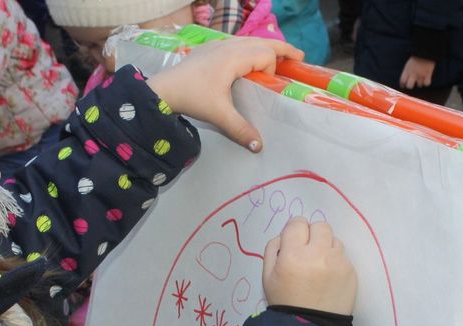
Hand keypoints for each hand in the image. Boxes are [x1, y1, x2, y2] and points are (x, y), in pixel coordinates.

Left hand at [147, 37, 303, 151]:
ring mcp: (218, 44)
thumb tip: (259, 146)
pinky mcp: (209, 49)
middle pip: (263, 41)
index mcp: (234, 57)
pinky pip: (236, 44)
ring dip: (265, 48)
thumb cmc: (192, 97)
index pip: (267, 55)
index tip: (271, 86)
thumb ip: (240, 129)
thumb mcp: (218, 115)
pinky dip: (249, 49)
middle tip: (299, 57)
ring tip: (277, 58)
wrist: (163, 90)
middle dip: (282, 49)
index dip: (274, 68)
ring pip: (249, 40)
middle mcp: (229, 45)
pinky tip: (247, 62)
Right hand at [262, 218, 356, 314]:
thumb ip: (273, 249)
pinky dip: (335, 262)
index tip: (294, 242)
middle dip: (312, 235)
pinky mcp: (351, 271)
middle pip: (319, 226)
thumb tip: (286, 235)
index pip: (297, 223)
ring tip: (319, 266)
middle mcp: (318, 254)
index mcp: (293, 254)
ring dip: (325, 247)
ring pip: (333, 239)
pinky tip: (328, 277)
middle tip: (307, 251)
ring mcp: (337, 262)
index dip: (294, 231)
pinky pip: (343, 256)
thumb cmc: (285, 301)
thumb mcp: (267, 276)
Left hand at [399, 56, 435, 88]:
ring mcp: (420, 75)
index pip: (402, 81)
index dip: (403, 84)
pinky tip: (427, 79)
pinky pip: (426, 84)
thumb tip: (406, 80)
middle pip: (409, 86)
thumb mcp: (409, 64)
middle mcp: (413, 74)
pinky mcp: (428, 74)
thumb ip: (407, 72)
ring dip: (420, 83)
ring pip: (419, 85)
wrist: (426, 51)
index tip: (404, 85)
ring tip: (421, 78)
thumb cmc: (417, 57)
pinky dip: (427, 82)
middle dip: (410, 85)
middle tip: (413, 82)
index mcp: (407, 70)